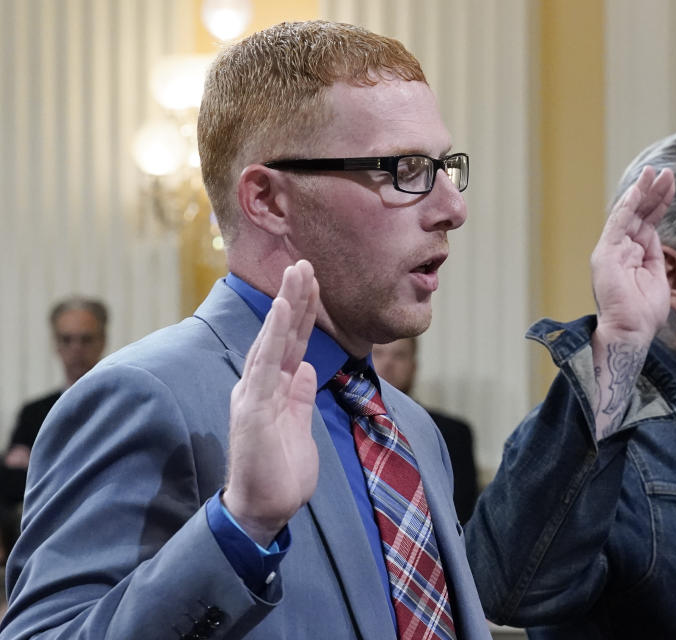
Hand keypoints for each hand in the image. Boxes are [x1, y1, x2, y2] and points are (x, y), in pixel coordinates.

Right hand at [223, 260, 319, 546]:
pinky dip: (273, 333)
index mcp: (274, 388)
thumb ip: (301, 397)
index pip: (291, 343)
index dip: (303, 313)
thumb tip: (308, 368)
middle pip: (281, 333)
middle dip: (295, 297)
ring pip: (273, 338)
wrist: (264, 509)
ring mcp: (255, 393)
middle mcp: (261, 384)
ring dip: (286, 304)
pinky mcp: (252, 406)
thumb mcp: (300, 426)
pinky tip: (281, 308)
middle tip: (305, 262)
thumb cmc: (282, 472)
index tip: (314, 283)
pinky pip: (266, 362)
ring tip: (296, 272)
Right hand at [589, 166, 674, 438]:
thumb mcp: (657, 278)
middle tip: (665, 172)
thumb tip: (658, 239)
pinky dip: (628, 205)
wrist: (630, 332)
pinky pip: (618, 224)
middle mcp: (619, 249)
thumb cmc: (643, 314)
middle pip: (637, 214)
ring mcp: (610, 250)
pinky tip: (639, 190)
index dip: (657, 203)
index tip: (669, 185)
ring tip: (655, 174)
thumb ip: (655, 257)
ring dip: (642, 192)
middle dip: (652, 192)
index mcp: (632, 254)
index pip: (645, 222)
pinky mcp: (606, 254)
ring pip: (627, 213)